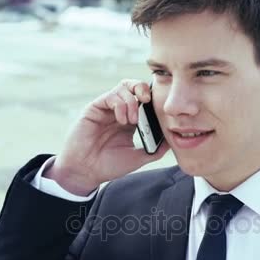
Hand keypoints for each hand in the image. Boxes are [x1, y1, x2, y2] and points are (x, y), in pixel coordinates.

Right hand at [45, 79, 169, 195]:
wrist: (86, 172)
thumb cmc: (109, 166)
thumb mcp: (138, 157)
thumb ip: (155, 149)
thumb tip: (173, 140)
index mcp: (130, 120)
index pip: (144, 100)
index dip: (153, 99)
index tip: (160, 109)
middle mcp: (119, 111)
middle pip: (134, 87)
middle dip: (143, 89)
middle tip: (148, 101)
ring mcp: (106, 108)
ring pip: (123, 87)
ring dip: (132, 101)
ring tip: (132, 120)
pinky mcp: (94, 108)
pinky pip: (110, 96)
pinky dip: (120, 105)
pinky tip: (122, 120)